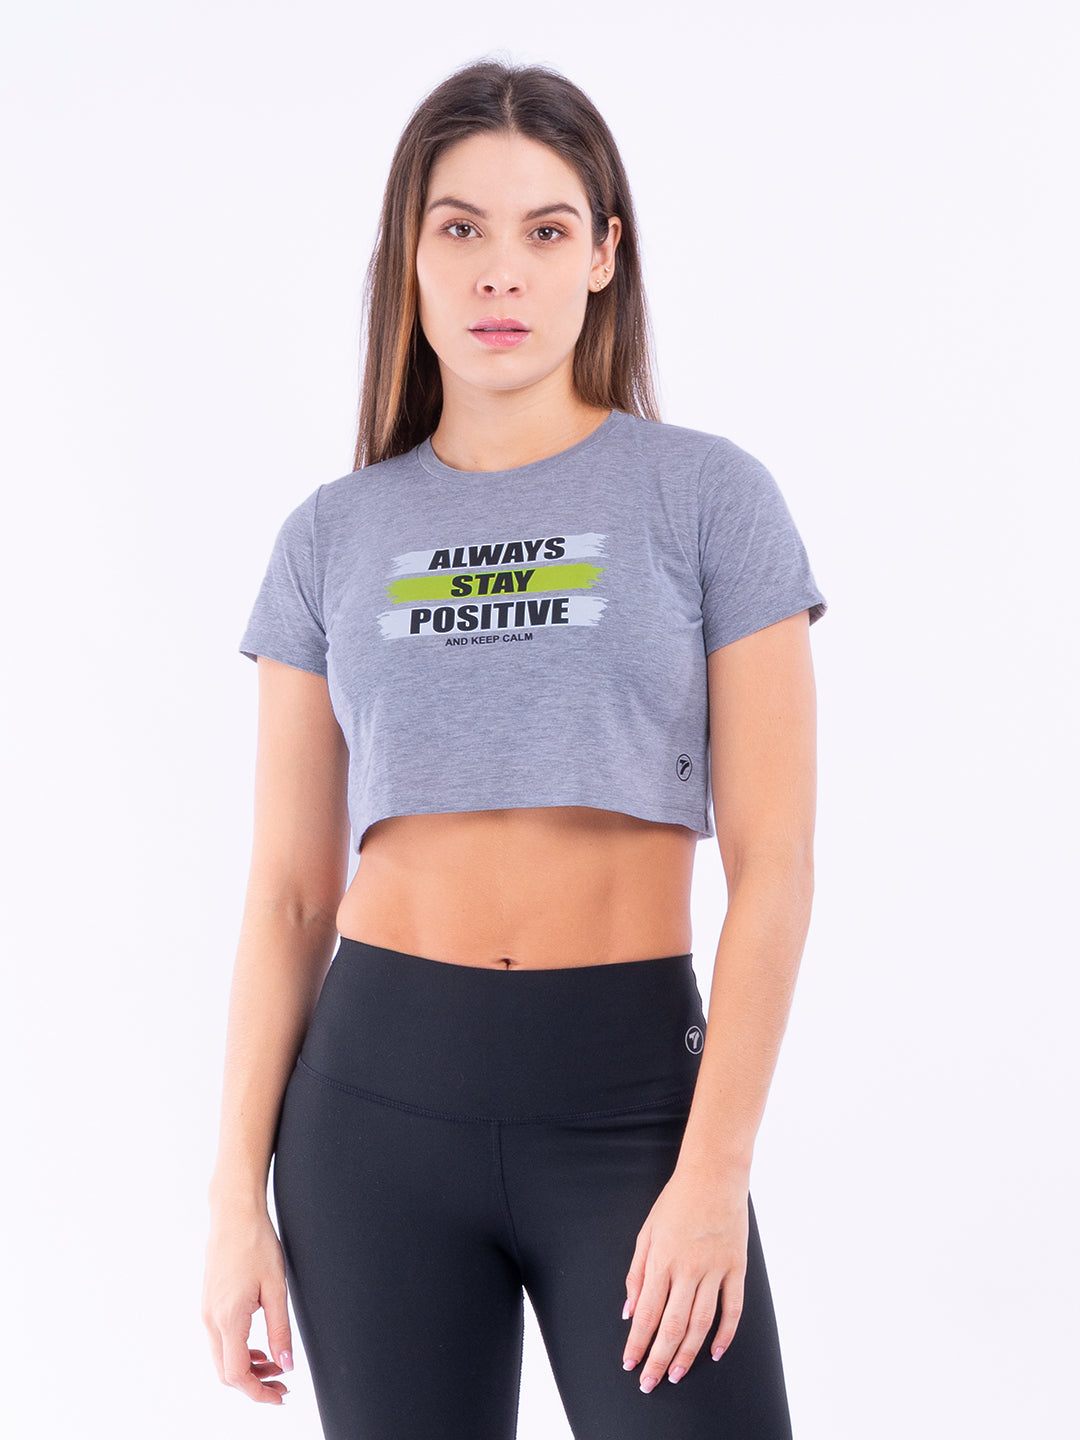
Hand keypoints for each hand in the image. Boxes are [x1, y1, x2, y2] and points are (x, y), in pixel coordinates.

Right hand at [202, 1205, 294, 1404]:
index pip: (238, 1374)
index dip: (259, 1392)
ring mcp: (207, 1312)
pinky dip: (239, 1352)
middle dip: (255, 1385)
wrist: (233, 1214)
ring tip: (276, 1365)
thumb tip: (287, 1364)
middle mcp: (211, 1319)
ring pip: (222, 1358)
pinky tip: (260, 1346)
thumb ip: (281, 1329)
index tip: (281, 1396)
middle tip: (283, 1384)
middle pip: (227, 1373)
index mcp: (228, 1318)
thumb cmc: (256, 1243)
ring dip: (248, 1368)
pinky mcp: (209, 1304)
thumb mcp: (276, 1287)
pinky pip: (220, 1341)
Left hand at [621, 1165, 748, 1392]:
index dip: (637, 1342)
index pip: (647, 1313)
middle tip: (649, 1382)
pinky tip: (714, 1351)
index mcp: (661, 1260)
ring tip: (676, 1374)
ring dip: (687, 1353)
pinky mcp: (737, 1268)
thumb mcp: (646, 1231)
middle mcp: (688, 1269)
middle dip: (659, 1358)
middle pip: (672, 1325)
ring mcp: (715, 1269)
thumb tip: (629, 1311)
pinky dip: (725, 1334)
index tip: (630, 1364)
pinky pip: (733, 1309)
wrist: (714, 1175)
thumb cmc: (676, 1201)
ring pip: (700, 1323)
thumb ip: (636, 1273)